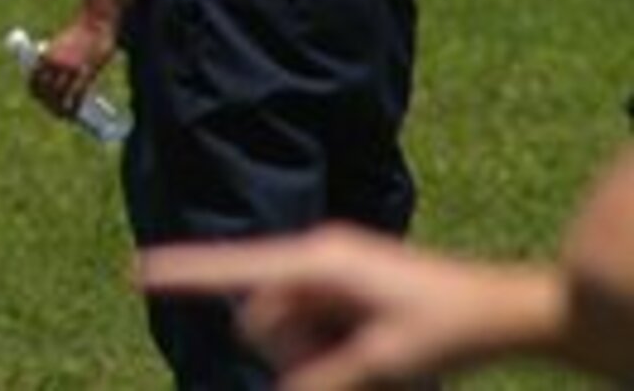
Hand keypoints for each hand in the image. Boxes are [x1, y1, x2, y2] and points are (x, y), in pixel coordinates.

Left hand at [28, 15, 116, 118]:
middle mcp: (54, 63)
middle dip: (49, 106)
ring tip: (66, 116)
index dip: (37, 95)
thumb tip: (57, 75)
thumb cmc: (81, 32)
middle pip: (46, 93)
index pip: (34, 82)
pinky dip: (75, 107)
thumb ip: (56, 58)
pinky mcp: (86, 71)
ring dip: (61, 110)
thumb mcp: (61, 44)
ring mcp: (69, 68)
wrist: (96, 20)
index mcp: (45, 55)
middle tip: (57, 112)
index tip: (42, 102)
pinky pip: (77, 95)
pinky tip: (76, 113)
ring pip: (60, 96)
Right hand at [138, 224, 559, 389]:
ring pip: (286, 327)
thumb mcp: (383, 364)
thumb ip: (322, 380)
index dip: (183, 273)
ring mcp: (330, 274)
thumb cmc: (446, 329)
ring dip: (316, 355)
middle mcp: (316, 259)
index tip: (135, 272)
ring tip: (378, 364)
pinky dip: (332, 351)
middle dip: (291, 351)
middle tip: (357, 367)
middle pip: (263, 316)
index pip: (235, 268)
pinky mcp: (344, 290)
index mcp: (318, 262)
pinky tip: (379, 358)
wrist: (503, 310)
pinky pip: (311, 328)